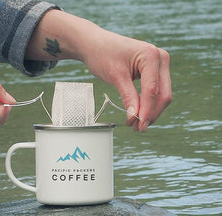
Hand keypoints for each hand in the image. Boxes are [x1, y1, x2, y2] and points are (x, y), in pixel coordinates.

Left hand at [25, 10, 171, 131]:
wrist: (94, 44)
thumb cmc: (102, 54)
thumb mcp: (115, 77)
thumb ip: (128, 97)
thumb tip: (135, 118)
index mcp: (151, 56)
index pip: (152, 90)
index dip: (146, 111)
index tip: (138, 126)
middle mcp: (160, 58)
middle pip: (162, 94)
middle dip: (151, 113)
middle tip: (138, 129)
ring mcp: (158, 63)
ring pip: (161, 94)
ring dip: (150, 111)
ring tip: (136, 125)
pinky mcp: (153, 70)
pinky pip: (155, 90)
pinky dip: (147, 103)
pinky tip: (139, 114)